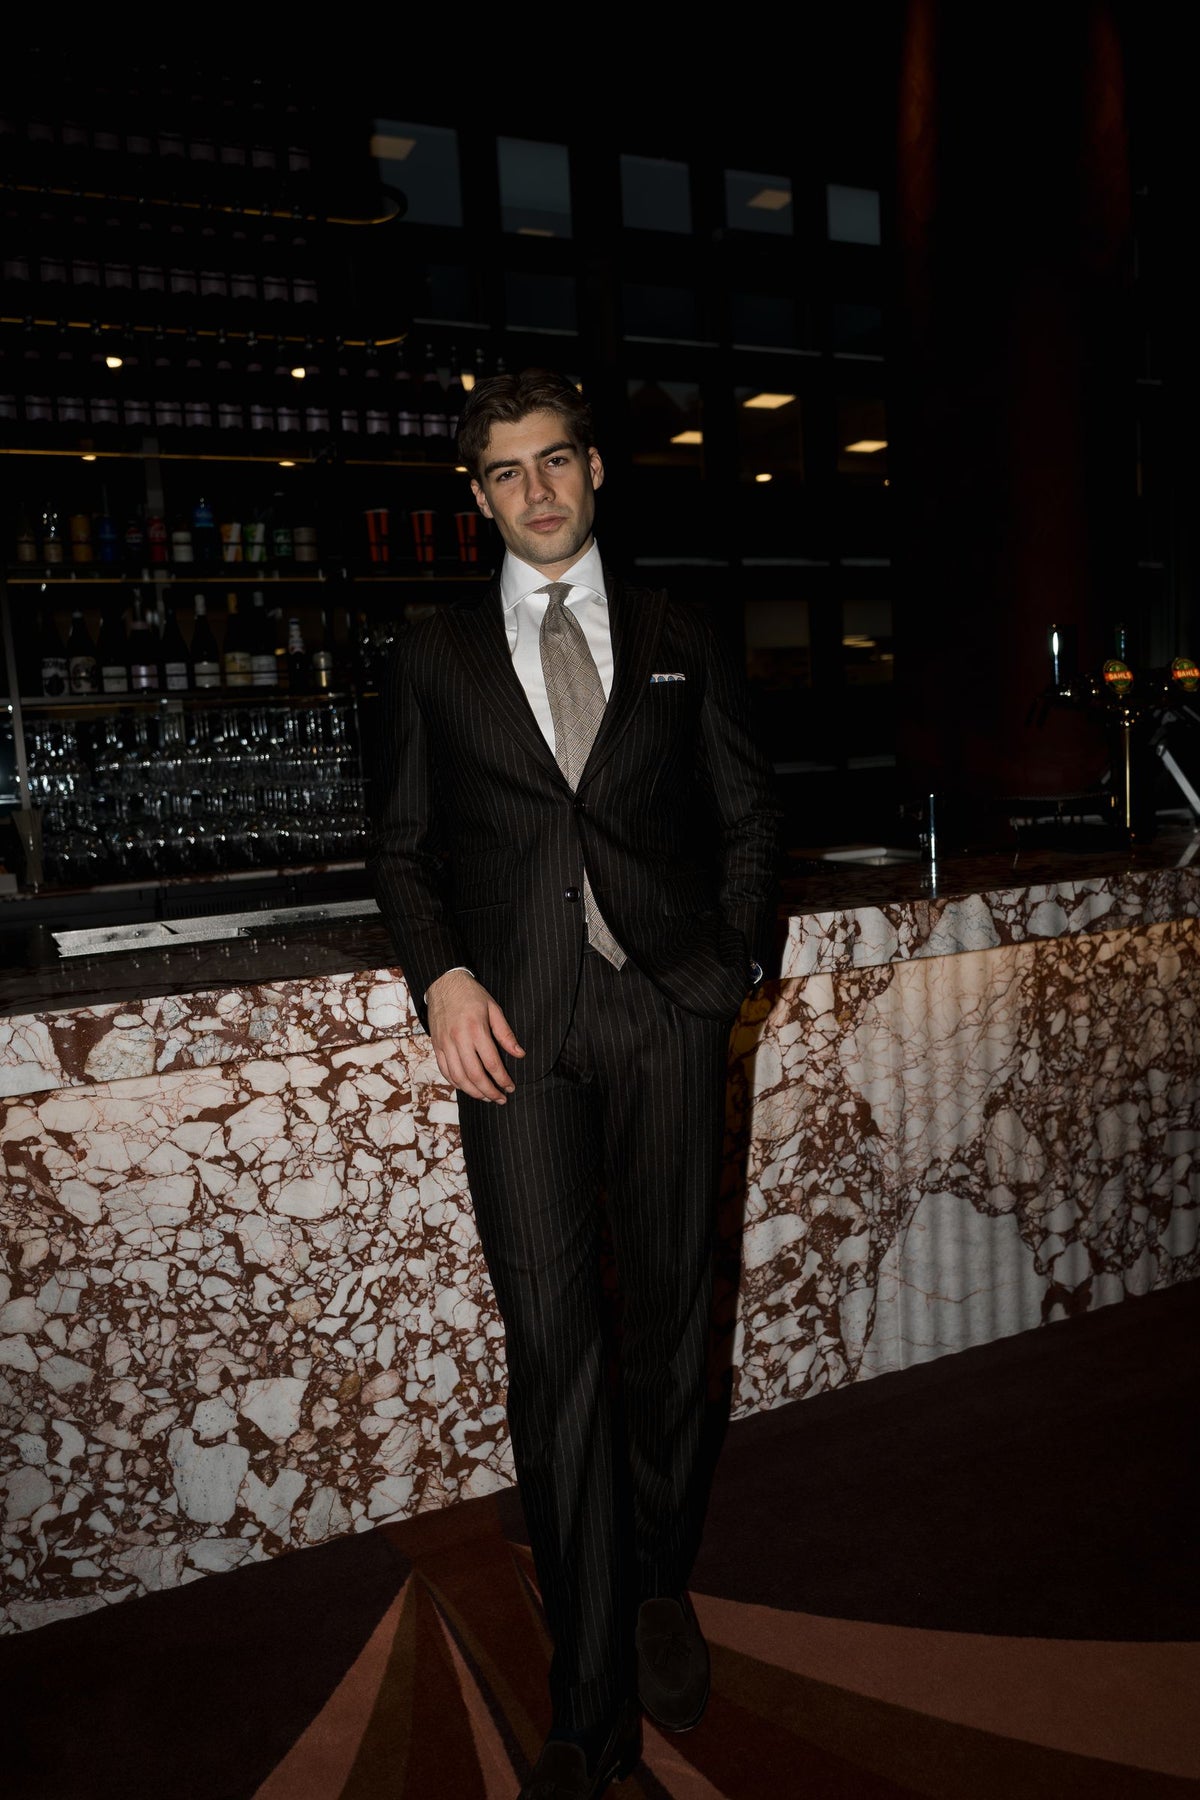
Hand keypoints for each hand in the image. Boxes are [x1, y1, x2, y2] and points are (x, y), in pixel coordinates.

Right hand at [426, 969, 524, 1102]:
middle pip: (474, 1075)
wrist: (443, 983)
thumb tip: (520, 1054)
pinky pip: (445, 1071)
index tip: (511, 1087)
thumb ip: (506, 1034)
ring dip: (473, 1092)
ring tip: (486, 1097)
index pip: (491, 1063)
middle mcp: (458, 1039)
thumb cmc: (472, 995)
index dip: (502, 1079)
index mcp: (476, 1029)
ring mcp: (445, 1044)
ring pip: (458, 1078)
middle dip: (489, 1091)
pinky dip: (457, 1083)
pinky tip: (468, 1088)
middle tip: (500, 1099)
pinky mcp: (436, 1046)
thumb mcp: (494, 1009)